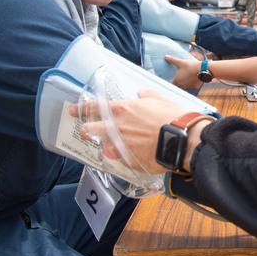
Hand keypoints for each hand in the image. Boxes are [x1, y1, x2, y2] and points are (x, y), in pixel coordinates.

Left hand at [72, 90, 189, 173]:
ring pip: (107, 147)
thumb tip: (140, 94)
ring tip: (123, 145)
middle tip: (87, 130)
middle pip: (90, 130)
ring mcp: (121, 147)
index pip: (94, 108)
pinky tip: (138, 154)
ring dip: (112, 145)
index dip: (81, 108)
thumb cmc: (172, 116)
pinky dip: (128, 156)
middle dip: (86, 129)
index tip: (73, 110)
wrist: (183, 139)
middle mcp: (117, 129)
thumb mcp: (159, 100)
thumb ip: (146, 96)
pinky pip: (124, 159)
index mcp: (121, 110)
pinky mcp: (130, 161)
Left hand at [166, 54, 201, 90]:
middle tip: (180, 76)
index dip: (170, 82)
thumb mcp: (181, 62)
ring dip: (184, 83)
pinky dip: (190, 83)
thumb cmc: (191, 66)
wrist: (203, 69)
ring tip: (186, 76)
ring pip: (184, 86)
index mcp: (177, 81)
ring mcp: (188, 87)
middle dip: (178, 81)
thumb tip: (166, 56)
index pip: (171, 84)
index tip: (171, 79)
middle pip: (177, 85)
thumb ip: (172, 60)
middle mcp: (182, 86)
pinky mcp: (194, 87)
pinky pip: (190, 86)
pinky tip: (192, 78)